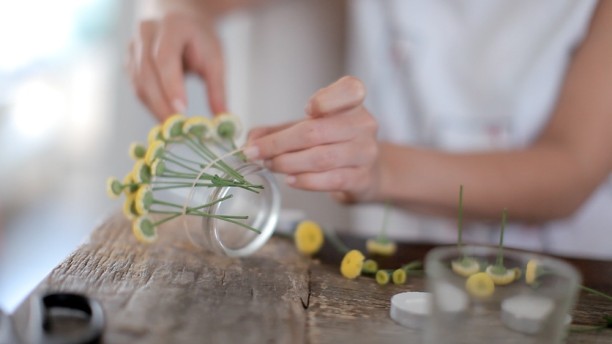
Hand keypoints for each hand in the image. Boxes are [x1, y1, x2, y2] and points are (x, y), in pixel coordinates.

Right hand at [127, 11, 225, 120]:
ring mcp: (133, 47)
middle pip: (147, 72)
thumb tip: (223, 119)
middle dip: (161, 104)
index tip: (181, 110)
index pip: (165, 57)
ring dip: (155, 108)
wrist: (179, 20)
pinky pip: (137, 87)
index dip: (171, 85)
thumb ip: (218, 89)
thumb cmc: (199, 40)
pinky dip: (151, 105)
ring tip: (172, 128)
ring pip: (139, 83)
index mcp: (171, 26)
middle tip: (176, 128)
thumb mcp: (215, 59)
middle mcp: (146, 33)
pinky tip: (164, 117)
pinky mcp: (129, 62)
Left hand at [245, 76, 379, 202]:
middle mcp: (363, 125)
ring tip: (270, 165)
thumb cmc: (332, 143)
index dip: (326, 99)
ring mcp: (365, 152)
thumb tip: (250, 141)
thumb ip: (276, 131)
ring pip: (321, 158)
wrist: (364, 171)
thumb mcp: (306, 127)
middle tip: (257, 152)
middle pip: (318, 131)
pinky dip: (305, 181)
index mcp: (353, 102)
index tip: (306, 110)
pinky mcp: (361, 178)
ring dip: (288, 163)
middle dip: (280, 143)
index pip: (351, 90)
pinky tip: (290, 180)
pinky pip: (330, 180)